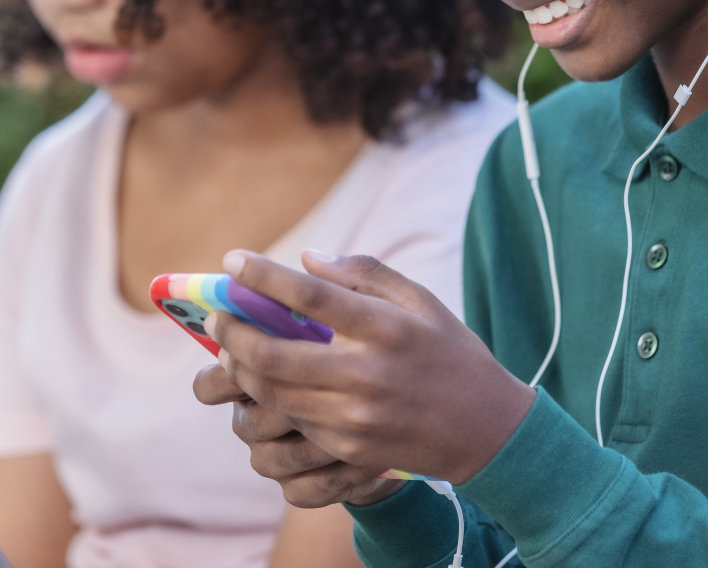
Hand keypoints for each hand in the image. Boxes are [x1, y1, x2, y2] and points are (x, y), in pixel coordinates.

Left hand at [205, 250, 535, 486]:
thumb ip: (365, 273)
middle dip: (234, 333)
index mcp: (385, 328)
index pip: (310, 295)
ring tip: (231, 348)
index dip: (263, 276)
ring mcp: (358, 419)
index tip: (232, 260)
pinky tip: (262, 382)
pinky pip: (295, 425)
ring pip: (275, 396)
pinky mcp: (353, 450)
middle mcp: (368, 374)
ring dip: (242, 370)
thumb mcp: (420, 300)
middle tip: (217, 316)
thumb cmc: (451, 352)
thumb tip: (310, 258)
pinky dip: (270, 401)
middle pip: (276, 355)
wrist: (490, 431)